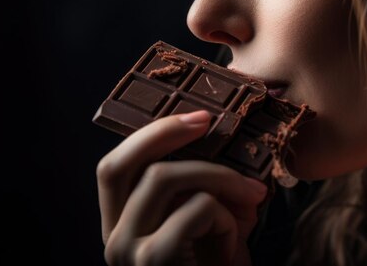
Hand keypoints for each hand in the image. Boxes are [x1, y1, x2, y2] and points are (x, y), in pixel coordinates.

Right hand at [96, 110, 267, 265]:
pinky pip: (196, 209)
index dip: (150, 135)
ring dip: (220, 176)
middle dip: (164, 131)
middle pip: (117, 164)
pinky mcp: (154, 261)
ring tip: (254, 193)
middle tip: (209, 119)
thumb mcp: (207, 222)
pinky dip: (227, 215)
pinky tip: (239, 237)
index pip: (113, 168)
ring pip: (164, 178)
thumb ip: (199, 186)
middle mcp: (112, 239)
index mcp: (121, 225)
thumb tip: (218, 134)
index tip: (195, 116)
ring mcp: (128, 252)